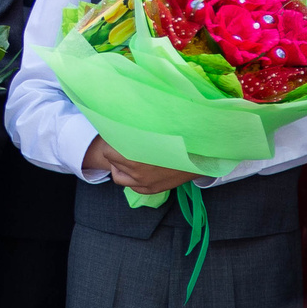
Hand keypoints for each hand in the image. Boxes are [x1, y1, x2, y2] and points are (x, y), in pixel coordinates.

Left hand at [83, 137, 200, 196]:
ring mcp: (144, 183)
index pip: (106, 151)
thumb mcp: (152, 129)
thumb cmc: (176, 137)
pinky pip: (132, 186)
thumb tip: (116, 118)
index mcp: (134, 155)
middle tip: (122, 142)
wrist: (199, 155)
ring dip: (120, 166)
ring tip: (127, 156)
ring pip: (119, 176)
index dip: (110, 141)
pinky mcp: (152, 189)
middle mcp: (137, 172)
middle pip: (112, 162)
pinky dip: (130, 177)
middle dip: (114, 152)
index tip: (116, 134)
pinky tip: (137, 168)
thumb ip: (133, 127)